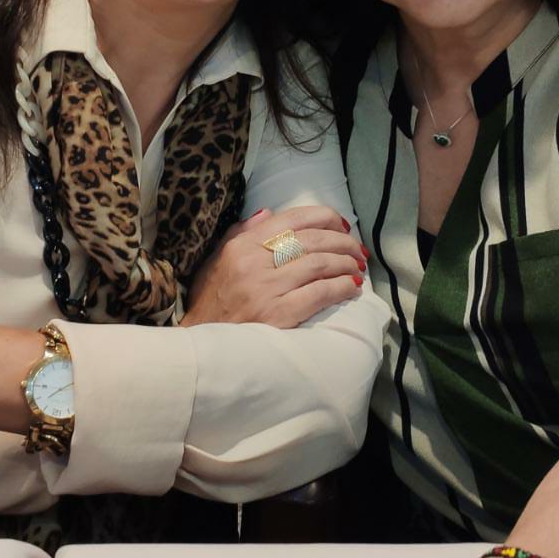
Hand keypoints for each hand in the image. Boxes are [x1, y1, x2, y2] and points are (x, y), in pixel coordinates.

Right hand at [182, 205, 367, 328]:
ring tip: (358, 267)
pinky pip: (319, 294)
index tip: (343, 225)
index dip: (325, 217)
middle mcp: (254, 261)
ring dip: (346, 263)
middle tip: (358, 249)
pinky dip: (341, 287)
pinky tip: (352, 287)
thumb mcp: (218, 258)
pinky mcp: (277, 315)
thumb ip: (242, 232)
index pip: (292, 218)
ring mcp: (266, 289)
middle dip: (342, 241)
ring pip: (319, 264)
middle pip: (311, 240)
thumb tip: (269, 213)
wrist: (200, 345)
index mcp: (243, 244)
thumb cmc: (211, 300)